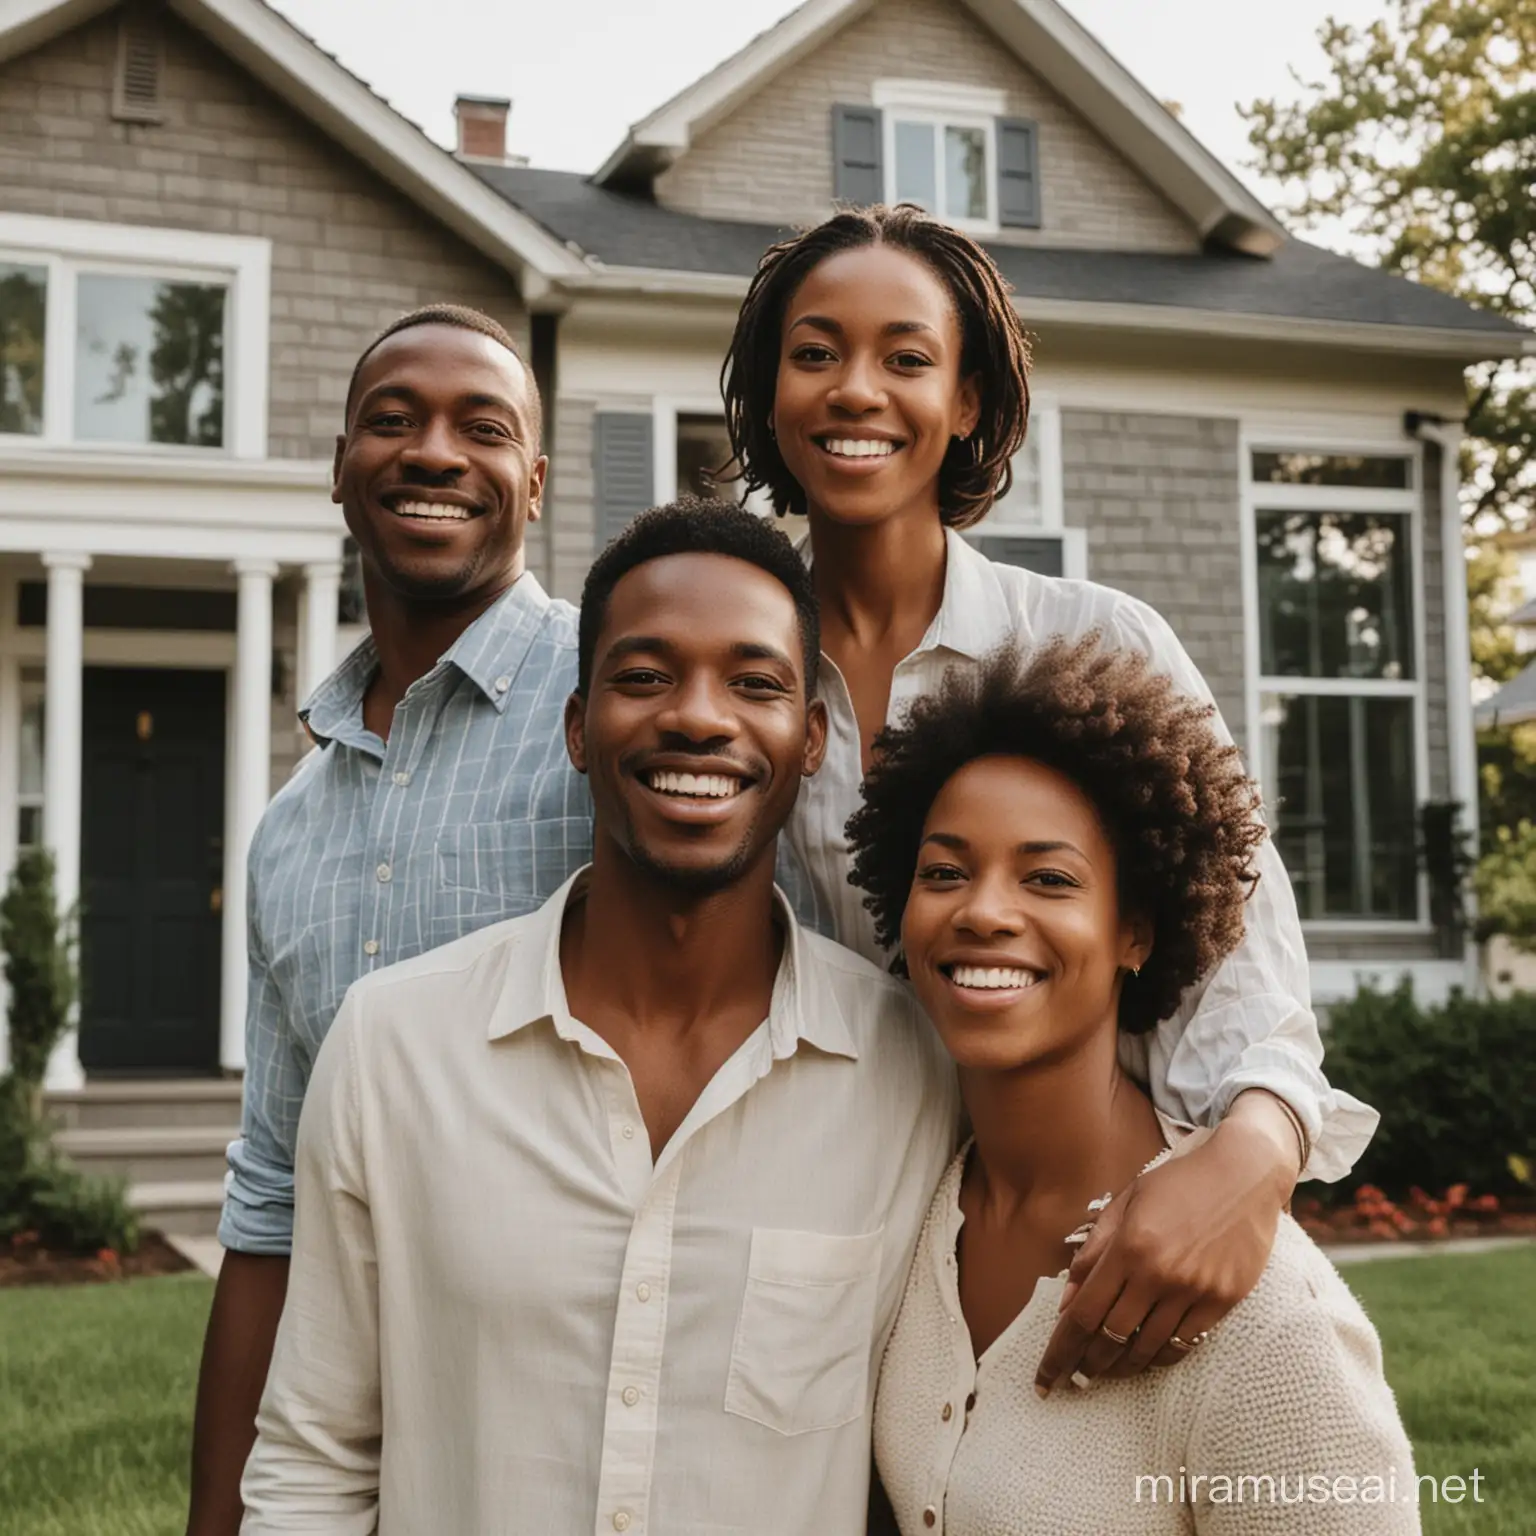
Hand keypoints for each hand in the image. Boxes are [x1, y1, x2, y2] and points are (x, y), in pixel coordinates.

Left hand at [1034, 1098, 1297, 1395]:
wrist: (1244, 1174)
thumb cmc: (1177, 1183)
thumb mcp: (1125, 1202)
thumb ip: (1093, 1250)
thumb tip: (1067, 1301)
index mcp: (1128, 1246)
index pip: (1083, 1314)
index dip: (1060, 1352)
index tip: (1044, 1379)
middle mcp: (1158, 1274)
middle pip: (1111, 1338)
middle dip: (1086, 1366)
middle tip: (1073, 1380)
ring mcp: (1194, 1290)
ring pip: (1148, 1348)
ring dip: (1121, 1367)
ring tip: (1104, 1374)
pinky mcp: (1223, 1300)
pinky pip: (1185, 1344)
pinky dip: (1160, 1357)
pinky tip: (1145, 1359)